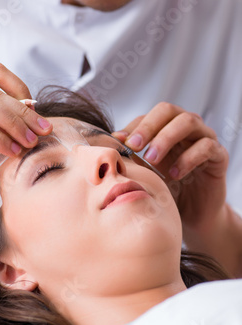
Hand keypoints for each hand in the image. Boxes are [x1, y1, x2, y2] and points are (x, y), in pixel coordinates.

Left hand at [112, 102, 227, 230]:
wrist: (192, 214)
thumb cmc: (168, 189)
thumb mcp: (146, 172)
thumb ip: (131, 157)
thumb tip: (106, 145)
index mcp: (167, 127)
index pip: (149, 115)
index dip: (134, 126)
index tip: (118, 142)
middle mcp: (186, 128)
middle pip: (169, 110)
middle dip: (149, 126)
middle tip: (134, 146)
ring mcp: (205, 138)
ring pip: (188, 122)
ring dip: (166, 138)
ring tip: (152, 159)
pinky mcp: (219, 155)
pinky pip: (206, 146)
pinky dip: (188, 158)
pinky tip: (174, 174)